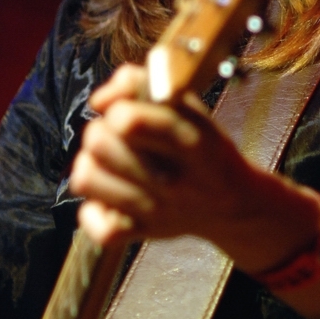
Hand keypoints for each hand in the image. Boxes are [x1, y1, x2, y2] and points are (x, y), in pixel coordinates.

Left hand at [70, 64, 319, 269]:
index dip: (117, 107)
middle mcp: (173, 180)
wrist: (233, 205)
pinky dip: (94, 211)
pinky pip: (94, 225)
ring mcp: (156, 211)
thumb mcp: (191, 108)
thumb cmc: (205, 149)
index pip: (130, 121)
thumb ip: (144, 85)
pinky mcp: (142, 233)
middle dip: (101, 130)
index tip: (125, 109)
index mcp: (192, 141)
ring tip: (109, 163)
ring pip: (86, 178)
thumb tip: (100, 100)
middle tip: (119, 137)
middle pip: (98, 143)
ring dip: (91, 164)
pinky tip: (111, 198)